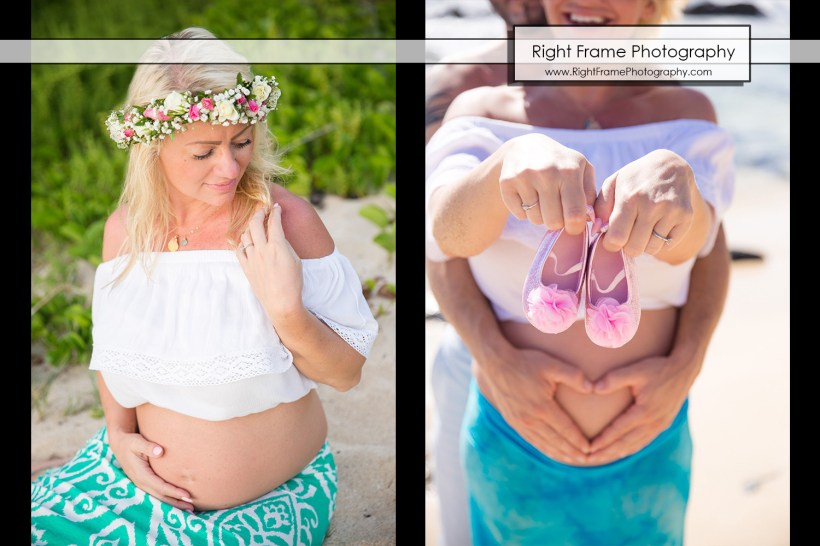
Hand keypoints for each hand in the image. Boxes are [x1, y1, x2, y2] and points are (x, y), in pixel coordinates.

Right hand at [107, 430, 193, 511]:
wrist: (120, 445)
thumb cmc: (130, 443)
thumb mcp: (137, 442)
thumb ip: (148, 447)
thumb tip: (160, 452)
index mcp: (141, 475)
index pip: (160, 486)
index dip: (174, 492)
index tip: (187, 494)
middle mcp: (141, 482)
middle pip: (161, 496)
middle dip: (176, 502)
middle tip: (191, 506)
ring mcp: (142, 484)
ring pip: (159, 497)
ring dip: (173, 503)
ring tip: (188, 507)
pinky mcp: (144, 482)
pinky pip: (157, 493)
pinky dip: (168, 498)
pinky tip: (178, 500)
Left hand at [237, 203, 303, 319]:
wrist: (281, 302)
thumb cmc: (293, 282)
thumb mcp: (296, 260)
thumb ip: (286, 245)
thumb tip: (278, 236)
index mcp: (277, 246)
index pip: (274, 222)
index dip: (275, 212)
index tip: (276, 207)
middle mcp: (262, 249)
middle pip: (255, 223)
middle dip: (259, 212)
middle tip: (263, 210)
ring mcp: (251, 258)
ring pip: (245, 234)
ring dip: (251, 227)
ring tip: (256, 226)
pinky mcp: (246, 267)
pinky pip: (239, 249)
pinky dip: (243, 242)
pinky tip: (247, 242)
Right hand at [475, 345, 592, 463]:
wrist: (496, 363)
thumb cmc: (526, 362)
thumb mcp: (551, 364)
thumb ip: (573, 376)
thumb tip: (591, 388)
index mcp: (542, 407)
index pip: (565, 430)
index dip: (578, 441)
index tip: (590, 449)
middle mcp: (530, 419)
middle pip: (555, 441)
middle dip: (571, 452)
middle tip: (585, 460)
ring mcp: (519, 422)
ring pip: (542, 443)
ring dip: (558, 453)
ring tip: (571, 461)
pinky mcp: (512, 421)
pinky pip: (530, 439)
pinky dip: (542, 448)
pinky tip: (549, 450)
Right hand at [498, 134, 596, 234]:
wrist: (524, 148)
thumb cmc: (560, 163)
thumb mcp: (582, 170)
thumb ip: (589, 195)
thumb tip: (587, 219)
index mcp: (570, 170)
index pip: (575, 214)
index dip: (575, 227)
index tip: (573, 227)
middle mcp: (547, 172)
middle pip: (554, 221)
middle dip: (556, 222)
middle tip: (556, 211)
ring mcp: (524, 176)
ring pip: (536, 219)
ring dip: (540, 216)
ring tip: (541, 201)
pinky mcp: (507, 182)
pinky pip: (520, 215)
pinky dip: (524, 212)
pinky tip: (527, 197)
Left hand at [584, 352, 695, 464]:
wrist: (684, 370)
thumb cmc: (658, 368)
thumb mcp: (636, 370)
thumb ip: (614, 378)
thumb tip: (594, 389)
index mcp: (645, 412)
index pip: (618, 431)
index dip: (602, 441)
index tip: (587, 448)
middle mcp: (654, 423)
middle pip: (625, 444)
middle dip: (606, 453)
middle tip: (588, 460)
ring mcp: (660, 426)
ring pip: (635, 445)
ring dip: (617, 453)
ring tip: (600, 459)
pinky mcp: (663, 424)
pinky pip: (644, 441)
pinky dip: (630, 448)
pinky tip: (620, 451)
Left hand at [594, 149, 696, 256]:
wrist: (670, 166)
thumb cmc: (635, 179)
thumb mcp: (613, 184)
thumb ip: (600, 207)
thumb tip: (598, 230)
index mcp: (630, 197)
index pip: (617, 238)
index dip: (610, 244)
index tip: (611, 239)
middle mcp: (652, 205)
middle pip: (634, 247)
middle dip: (626, 246)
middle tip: (627, 236)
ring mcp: (671, 211)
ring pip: (651, 249)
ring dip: (643, 244)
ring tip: (641, 230)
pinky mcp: (686, 217)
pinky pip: (668, 245)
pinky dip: (659, 242)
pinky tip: (656, 228)